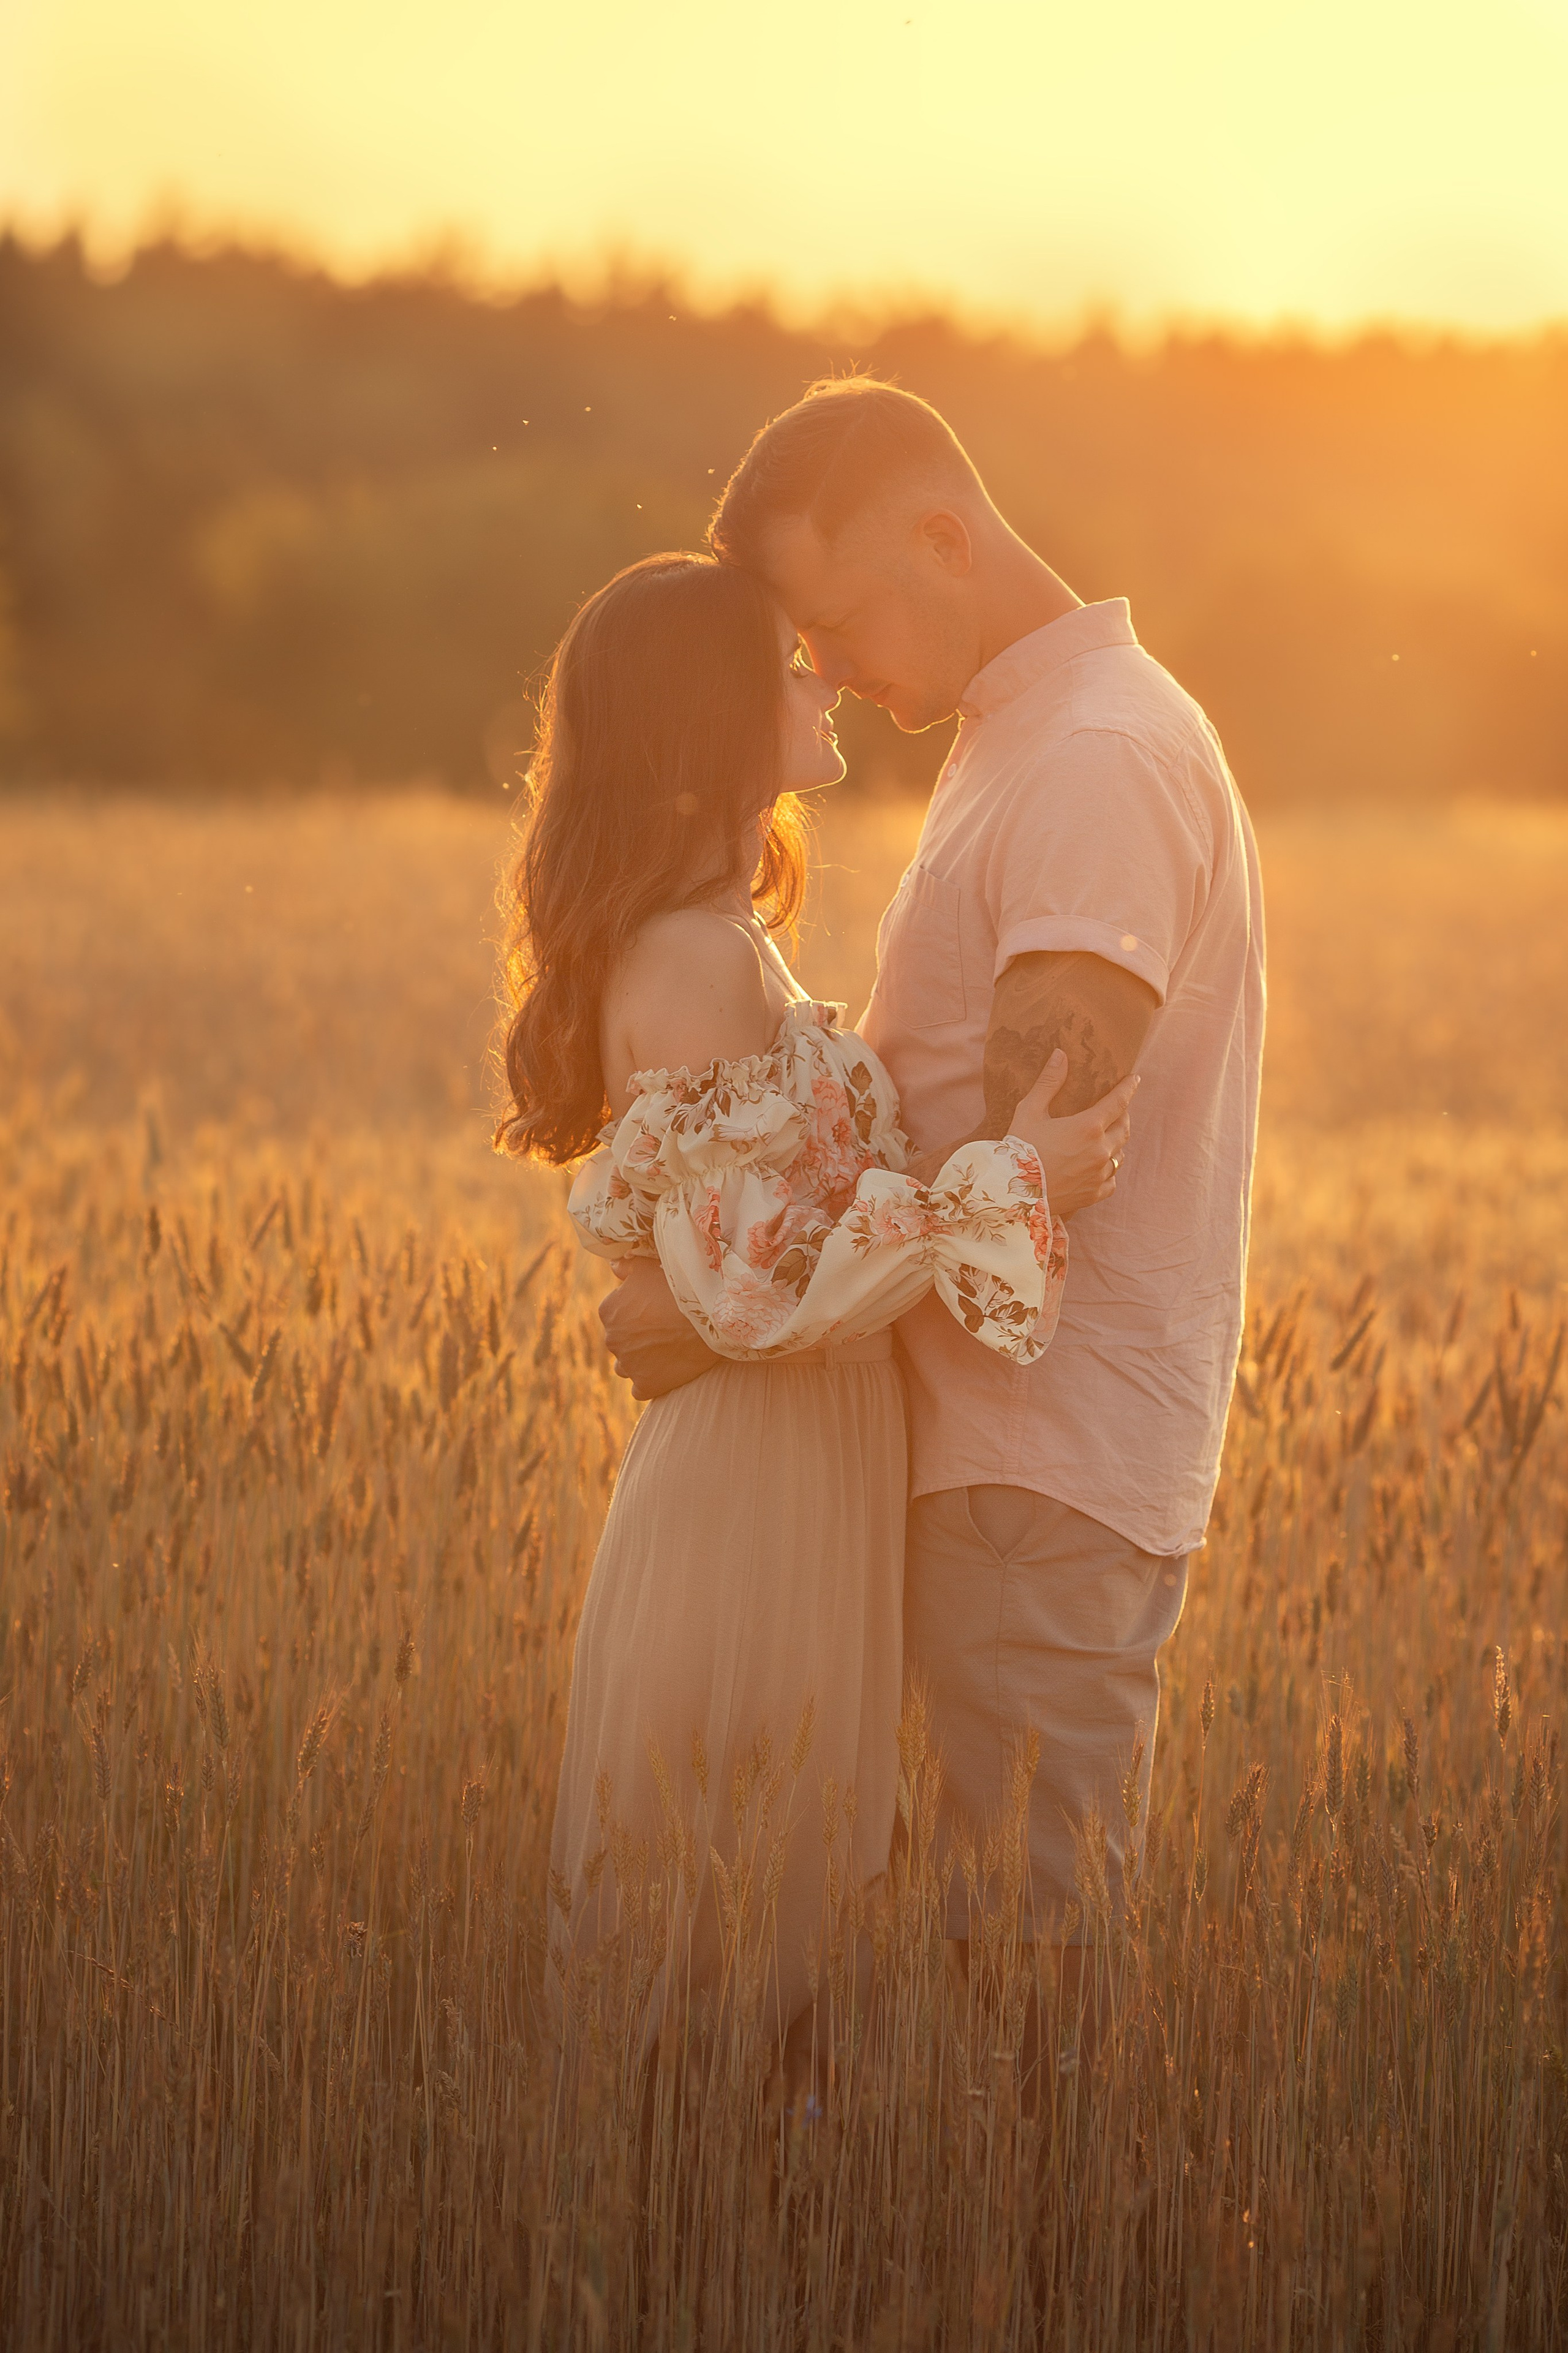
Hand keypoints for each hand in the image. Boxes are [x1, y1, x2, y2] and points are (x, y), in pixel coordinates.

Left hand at [598, 1259, 721, 1399]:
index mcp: (608, 1310)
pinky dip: (650, 1382)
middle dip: (636, 1337)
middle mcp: (612, 1339)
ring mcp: (628, 1365)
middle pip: (620, 1340)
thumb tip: (613, 1266)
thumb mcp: (648, 1267)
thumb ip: (625, 1265)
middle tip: (663, 1329)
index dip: (635, 1312)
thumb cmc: (678, 1289)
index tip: (655, 1310)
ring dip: (639, 1361)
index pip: (615, 1313)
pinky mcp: (645, 1385)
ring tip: (663, 1352)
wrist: (709, 1319)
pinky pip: (640, 1389)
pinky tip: (665, 1372)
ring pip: (626, 1366)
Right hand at [1007, 1049, 1138, 1217]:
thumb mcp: (1030, 1111)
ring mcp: (1099, 1174)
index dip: (1128, 1089)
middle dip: (1123, 1115)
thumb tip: (1061, 1054)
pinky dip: (1109, 1169)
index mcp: (1088, 1127)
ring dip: (1116, 1142)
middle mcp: (1100, 1150)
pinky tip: (1099, 1166)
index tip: (1134, 1079)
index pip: (1118, 1102)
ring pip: (1119, 1154)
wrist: (1011, 1193)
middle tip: (1118, 1108)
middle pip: (1123, 1127)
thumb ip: (1049, 1083)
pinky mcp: (1094, 1194)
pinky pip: (1111, 1179)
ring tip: (1107, 1137)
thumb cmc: (1019, 1148)